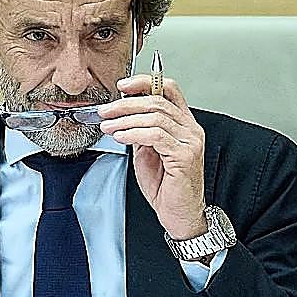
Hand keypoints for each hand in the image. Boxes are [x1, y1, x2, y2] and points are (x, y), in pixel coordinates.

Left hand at [99, 73, 206, 239]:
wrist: (180, 214)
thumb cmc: (166, 187)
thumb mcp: (148, 152)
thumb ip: (140, 132)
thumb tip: (123, 115)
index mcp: (184, 124)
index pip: (169, 89)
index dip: (145, 82)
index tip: (122, 85)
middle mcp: (191, 129)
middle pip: (158, 100)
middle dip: (126, 103)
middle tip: (106, 111)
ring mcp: (190, 141)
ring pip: (155, 116)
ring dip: (125, 119)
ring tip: (108, 127)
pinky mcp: (184, 155)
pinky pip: (155, 135)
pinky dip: (134, 133)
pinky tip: (121, 137)